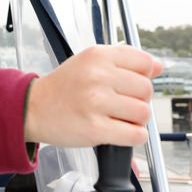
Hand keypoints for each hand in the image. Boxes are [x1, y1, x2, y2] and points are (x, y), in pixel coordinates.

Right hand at [24, 45, 162, 147]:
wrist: (33, 109)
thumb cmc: (63, 87)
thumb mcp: (88, 61)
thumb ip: (123, 60)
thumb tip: (158, 66)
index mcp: (97, 56)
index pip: (145, 62)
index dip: (143, 76)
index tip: (130, 84)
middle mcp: (97, 76)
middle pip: (147, 90)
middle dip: (138, 99)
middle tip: (118, 103)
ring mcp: (96, 103)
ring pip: (143, 113)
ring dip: (135, 120)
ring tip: (116, 117)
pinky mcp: (95, 129)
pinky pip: (136, 135)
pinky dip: (133, 136)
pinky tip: (118, 131)